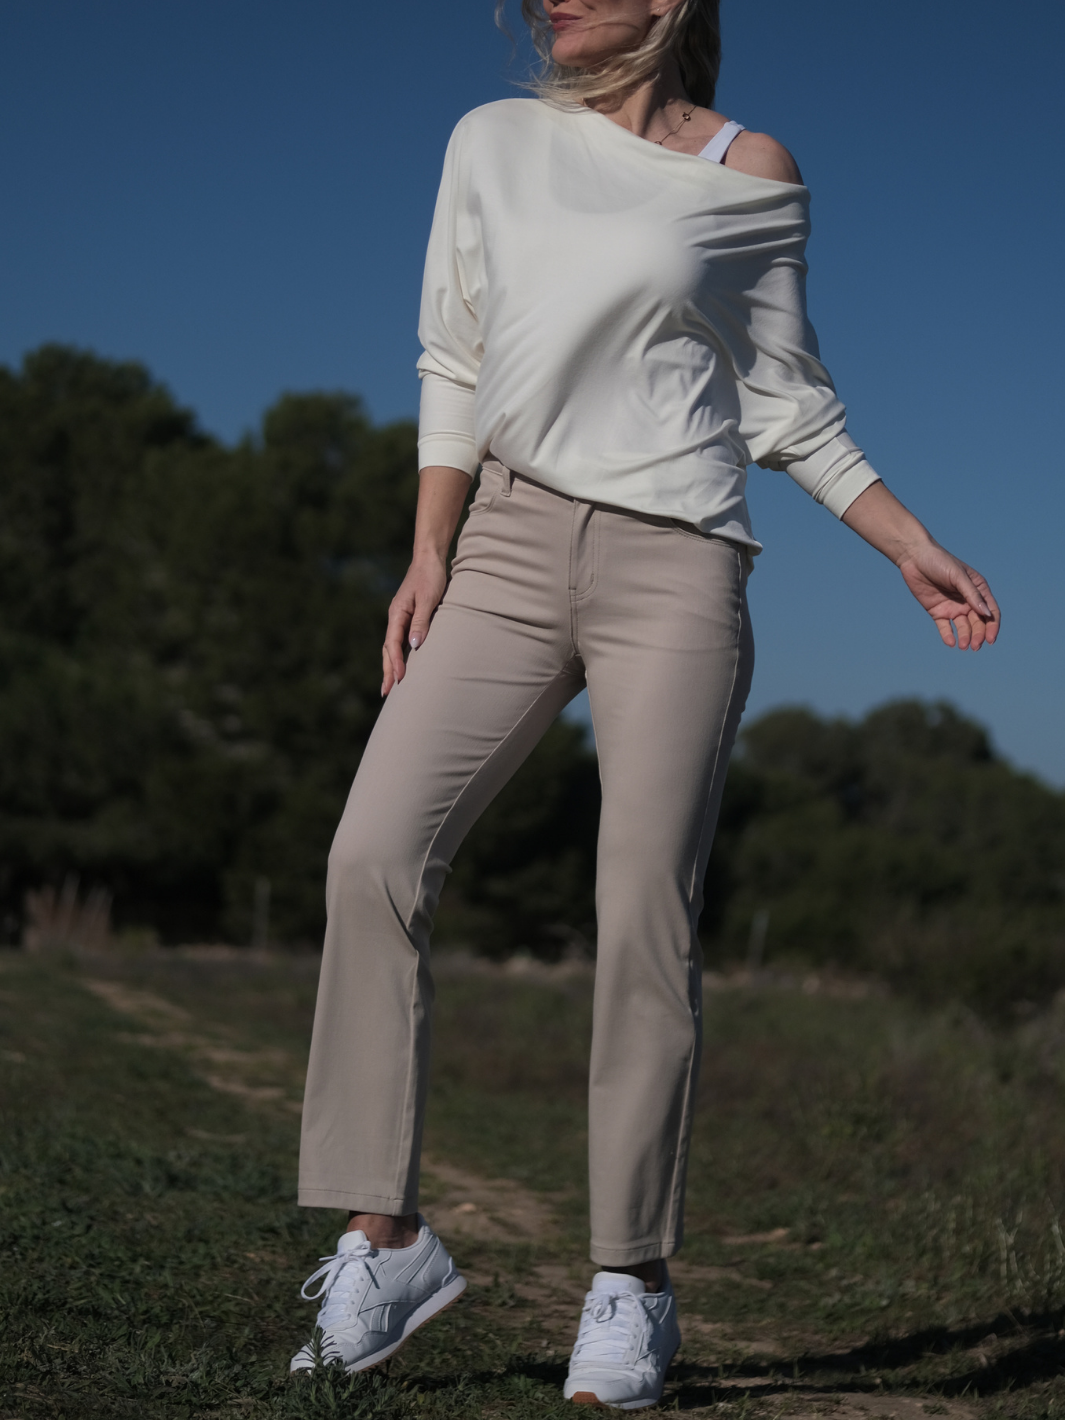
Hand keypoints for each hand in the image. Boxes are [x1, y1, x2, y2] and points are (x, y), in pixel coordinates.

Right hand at [381, 554, 447, 695]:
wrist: (429, 559)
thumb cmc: (430, 576)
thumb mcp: (428, 599)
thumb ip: (422, 622)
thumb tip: (414, 646)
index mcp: (397, 613)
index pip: (393, 643)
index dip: (396, 662)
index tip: (399, 679)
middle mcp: (396, 617)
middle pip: (388, 649)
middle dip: (387, 670)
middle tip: (386, 692)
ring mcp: (401, 618)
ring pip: (393, 646)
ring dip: (392, 665)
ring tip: (391, 685)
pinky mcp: (409, 617)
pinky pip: (401, 640)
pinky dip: (399, 655)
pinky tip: (403, 665)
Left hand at [841, 481, 999, 650]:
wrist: (914, 557)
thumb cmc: (940, 561)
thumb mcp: (958, 576)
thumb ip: (972, 594)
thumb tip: (986, 614)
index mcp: (978, 589)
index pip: (990, 612)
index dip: (992, 626)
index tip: (990, 639)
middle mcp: (967, 600)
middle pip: (978, 622)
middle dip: (979, 635)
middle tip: (975, 646)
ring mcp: (952, 607)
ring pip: (962, 627)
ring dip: (965, 637)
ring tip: (964, 646)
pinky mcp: (937, 611)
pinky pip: (944, 627)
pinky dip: (948, 636)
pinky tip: (951, 643)